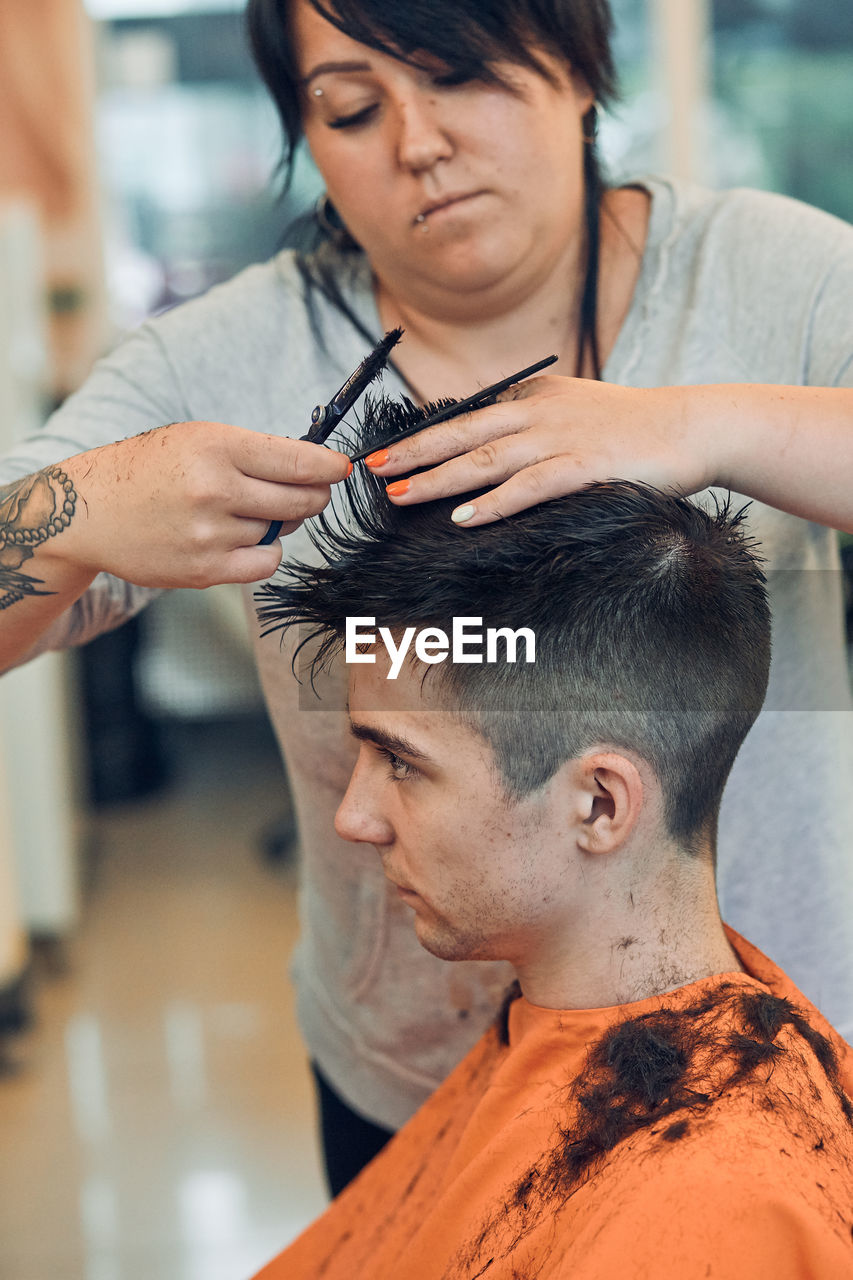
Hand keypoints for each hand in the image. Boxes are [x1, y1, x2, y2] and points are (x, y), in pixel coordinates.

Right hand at [49, 420, 350, 586]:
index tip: (340, 469)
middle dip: (313, 496)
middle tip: (308, 493)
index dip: (328, 467)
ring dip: (274, 523)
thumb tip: (315, 470)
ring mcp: (210, 533)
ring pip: (279, 531)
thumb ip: (252, 452)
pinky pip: (264, 564)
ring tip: (239, 511)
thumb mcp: (195, 439)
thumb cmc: (148, 469)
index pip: (297, 460)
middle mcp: (214, 488)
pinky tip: (240, 540)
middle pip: (301, 500)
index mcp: (215, 445)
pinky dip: (262, 554)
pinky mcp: (205, 570)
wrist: (87, 511)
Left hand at [364, 377, 714, 524]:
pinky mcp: (586, 466)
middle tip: (373, 471)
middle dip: (414, 453)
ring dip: (439, 479)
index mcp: (535, 398)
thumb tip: (490, 449)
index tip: (385, 453)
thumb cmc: (636, 428)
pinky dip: (494, 502)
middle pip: (462, 433)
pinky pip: (530, 486)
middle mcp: (540, 413)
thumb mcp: (576, 413)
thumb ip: (534, 424)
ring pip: (486, 459)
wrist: (695, 427)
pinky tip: (464, 517)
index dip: (422, 436)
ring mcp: (561, 439)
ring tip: (400, 495)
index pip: (466, 416)